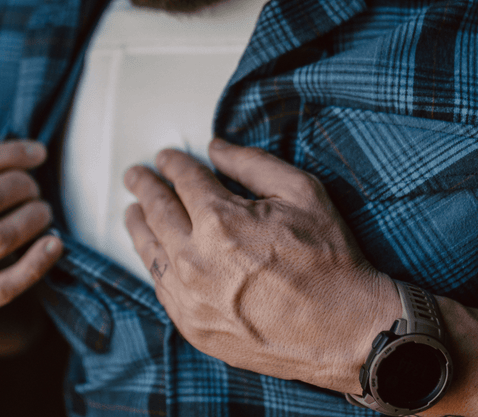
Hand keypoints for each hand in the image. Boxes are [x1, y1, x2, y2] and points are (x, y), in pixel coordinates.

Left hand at [123, 138, 398, 393]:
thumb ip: (252, 164)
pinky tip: (154, 254)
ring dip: (139, 225)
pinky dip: (153, 264)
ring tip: (132, 211)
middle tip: (136, 176)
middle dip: (145, 188)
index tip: (167, 157)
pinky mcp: (193, 326)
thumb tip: (216, 147)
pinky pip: (161, 287)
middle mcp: (195, 259)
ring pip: (150, 251)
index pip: (184, 181)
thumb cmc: (329, 261)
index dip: (174, 164)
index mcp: (220, 221)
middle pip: (157, 212)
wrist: (345, 331)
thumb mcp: (302, 193)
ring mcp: (190, 297)